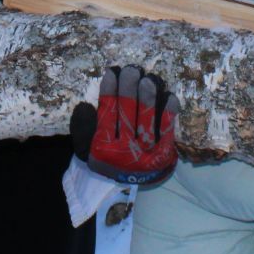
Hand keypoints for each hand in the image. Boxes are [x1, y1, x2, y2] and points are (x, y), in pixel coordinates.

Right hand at [70, 65, 176, 185]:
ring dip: (148, 100)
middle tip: (131, 70)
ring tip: (148, 80)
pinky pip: (167, 133)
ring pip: (147, 124)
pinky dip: (169, 115)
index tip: (111, 73)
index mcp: (103, 150)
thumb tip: (85, 107)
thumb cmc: (107, 156)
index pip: (105, 117)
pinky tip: (170, 97)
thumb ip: (83, 128)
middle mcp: (125, 153)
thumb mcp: (87, 147)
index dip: (108, 94)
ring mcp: (146, 155)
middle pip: (127, 118)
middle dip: (129, 92)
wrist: (131, 182)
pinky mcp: (163, 155)